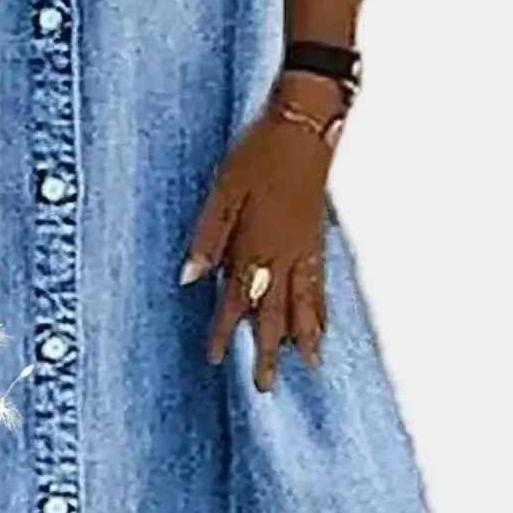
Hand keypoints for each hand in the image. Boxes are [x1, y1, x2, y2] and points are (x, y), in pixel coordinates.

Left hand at [181, 75, 340, 389]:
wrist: (305, 127)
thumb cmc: (258, 153)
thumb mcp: (222, 190)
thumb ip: (207, 236)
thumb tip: (190, 278)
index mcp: (255, 244)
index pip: (236, 299)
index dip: (224, 331)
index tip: (214, 359)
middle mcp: (283, 255)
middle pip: (275, 312)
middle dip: (268, 350)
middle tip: (264, 386)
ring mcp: (306, 248)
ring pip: (305, 304)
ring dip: (304, 338)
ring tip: (309, 368)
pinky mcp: (319, 238)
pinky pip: (322, 285)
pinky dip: (322, 310)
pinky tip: (322, 323)